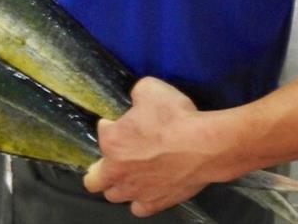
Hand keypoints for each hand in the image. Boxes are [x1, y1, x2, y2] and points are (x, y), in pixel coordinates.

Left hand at [83, 77, 212, 216]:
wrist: (203, 145)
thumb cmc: (174, 117)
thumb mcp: (149, 88)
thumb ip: (135, 94)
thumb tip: (135, 99)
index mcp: (112, 142)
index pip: (102, 130)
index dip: (112, 124)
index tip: (122, 121)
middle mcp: (118, 171)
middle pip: (94, 179)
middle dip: (100, 166)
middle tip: (115, 156)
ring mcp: (136, 191)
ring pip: (114, 195)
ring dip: (118, 184)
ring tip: (129, 174)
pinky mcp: (155, 203)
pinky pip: (138, 208)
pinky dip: (140, 199)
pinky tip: (146, 189)